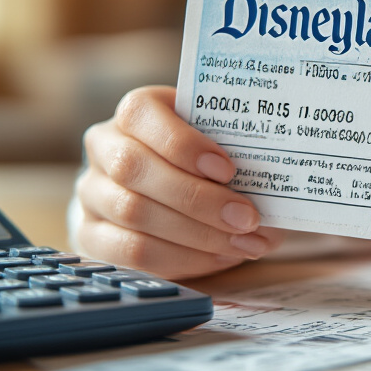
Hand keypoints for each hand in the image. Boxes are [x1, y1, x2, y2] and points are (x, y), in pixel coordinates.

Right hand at [75, 86, 284, 277]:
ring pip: (133, 214)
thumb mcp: (217, 142)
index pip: (141, 113)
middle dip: (198, 199)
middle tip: (247, 218)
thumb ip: (239, 152)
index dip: (182, 143)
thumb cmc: (202, 159)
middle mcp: (103, 147)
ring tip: (244, 242)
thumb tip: (280, 188)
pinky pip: (131, 254)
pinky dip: (183, 258)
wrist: (158, 187)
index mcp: (135, 112)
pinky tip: (220, 256)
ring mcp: (90, 193)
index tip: (229, 169)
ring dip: (197, 234)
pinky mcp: (90, 236)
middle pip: (135, 169)